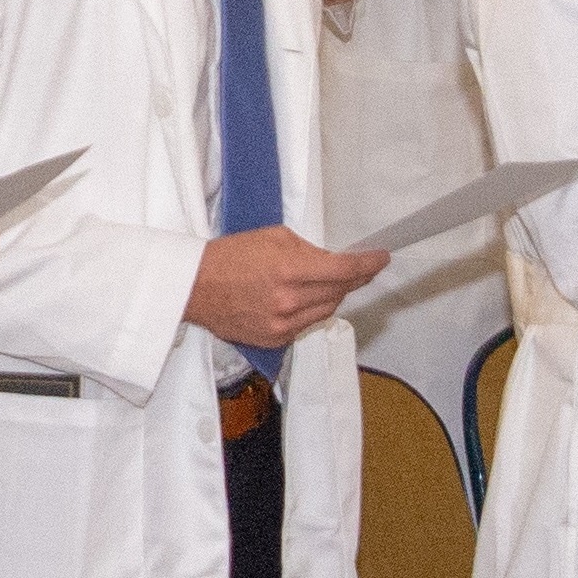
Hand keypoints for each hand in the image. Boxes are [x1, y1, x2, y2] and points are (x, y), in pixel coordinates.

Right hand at [183, 225, 384, 350]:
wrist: (195, 287)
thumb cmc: (230, 255)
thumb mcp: (273, 237)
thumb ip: (308, 250)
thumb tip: (332, 262)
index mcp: (290, 269)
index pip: (344, 269)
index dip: (368, 264)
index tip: (382, 258)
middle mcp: (290, 301)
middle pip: (340, 292)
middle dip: (352, 278)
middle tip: (357, 268)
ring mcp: (283, 324)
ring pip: (327, 310)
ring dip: (332, 295)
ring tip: (324, 282)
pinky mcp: (275, 340)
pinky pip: (307, 324)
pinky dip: (311, 311)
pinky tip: (302, 299)